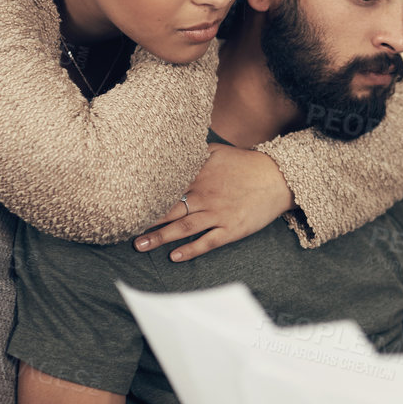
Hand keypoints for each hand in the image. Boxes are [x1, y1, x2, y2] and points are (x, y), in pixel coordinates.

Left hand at [134, 144, 293, 260]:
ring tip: (140, 246)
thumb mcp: (219, 152)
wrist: (278, 178)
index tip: (125, 203)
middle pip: (170, 210)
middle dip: (146, 221)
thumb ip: (194, 153)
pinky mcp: (231, 229)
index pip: (166, 188)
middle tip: (123, 229)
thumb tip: (172, 147)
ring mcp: (218, 214)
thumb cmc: (247, 164)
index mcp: (200, 176)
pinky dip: (191, 250)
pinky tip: (175, 256)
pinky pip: (208, 242)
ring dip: (161, 237)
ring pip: (184, 228)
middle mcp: (205, 196)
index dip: (146, 196)